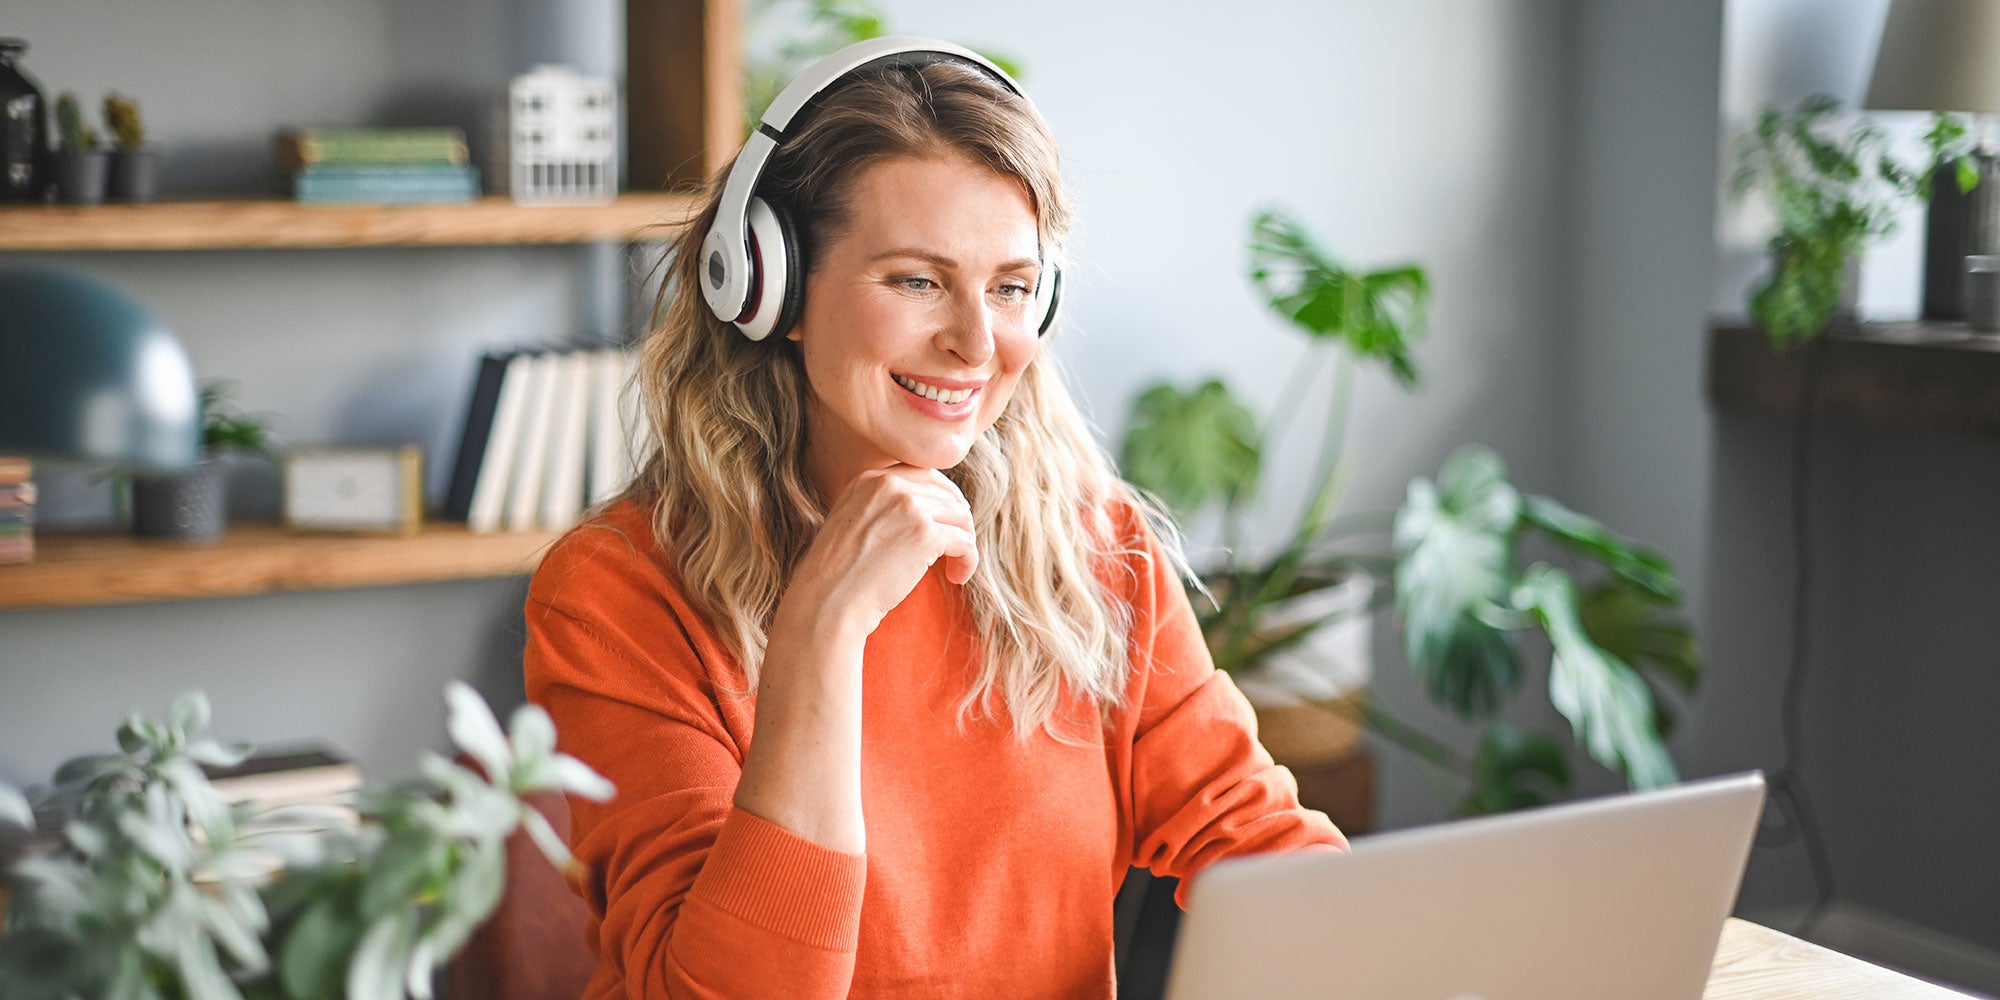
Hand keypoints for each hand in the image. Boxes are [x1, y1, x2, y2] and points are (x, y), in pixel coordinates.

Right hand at [780, 465, 977, 637]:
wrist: (827, 601)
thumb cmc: (839, 574)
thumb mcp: (853, 521)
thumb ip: (885, 506)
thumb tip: (933, 508)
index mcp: (870, 478)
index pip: (924, 476)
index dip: (943, 499)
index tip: (947, 522)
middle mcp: (890, 485)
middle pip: (947, 495)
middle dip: (957, 522)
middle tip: (957, 548)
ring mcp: (909, 507)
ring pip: (960, 517)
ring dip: (964, 543)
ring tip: (955, 567)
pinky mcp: (926, 535)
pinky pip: (965, 542)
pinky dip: (968, 560)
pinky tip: (957, 577)